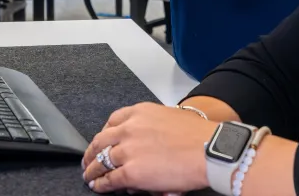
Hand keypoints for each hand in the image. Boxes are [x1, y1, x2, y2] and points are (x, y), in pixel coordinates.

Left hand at [82, 103, 216, 193]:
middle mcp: (130, 129)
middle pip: (101, 140)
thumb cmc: (199, 135)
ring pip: (101, 161)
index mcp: (140, 112)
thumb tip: (148, 142)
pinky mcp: (131, 173)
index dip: (104, 133)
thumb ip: (153, 126)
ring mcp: (128, 151)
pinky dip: (101, 184)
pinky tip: (98, 186)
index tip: (102, 140)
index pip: (112, 121)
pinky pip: (109, 180)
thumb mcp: (171, 117)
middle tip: (88, 159)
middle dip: (92, 152)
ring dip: (92, 170)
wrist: (209, 150)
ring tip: (89, 176)